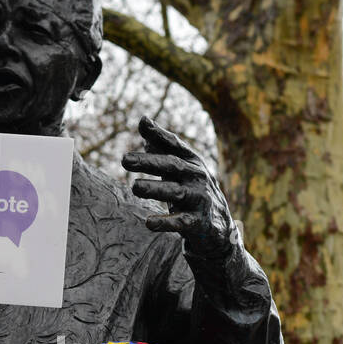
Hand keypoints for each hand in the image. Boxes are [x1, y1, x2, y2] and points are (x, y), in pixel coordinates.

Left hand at [122, 115, 234, 255]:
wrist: (218, 223)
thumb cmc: (191, 189)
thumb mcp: (180, 167)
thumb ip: (162, 147)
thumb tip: (144, 120)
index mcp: (191, 161)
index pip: (174, 145)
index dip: (159, 134)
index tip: (142, 123)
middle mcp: (197, 177)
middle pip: (172, 166)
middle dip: (149, 162)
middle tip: (124, 159)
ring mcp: (199, 199)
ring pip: (175, 192)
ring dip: (154, 189)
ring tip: (134, 187)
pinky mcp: (197, 222)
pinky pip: (180, 222)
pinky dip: (165, 223)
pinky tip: (149, 223)